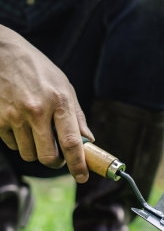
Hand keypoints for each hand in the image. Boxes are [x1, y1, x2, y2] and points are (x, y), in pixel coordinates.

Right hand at [0, 25, 93, 182]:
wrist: (2, 53)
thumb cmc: (39, 70)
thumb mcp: (64, 86)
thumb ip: (77, 115)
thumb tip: (89, 140)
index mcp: (60, 102)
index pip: (72, 143)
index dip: (78, 164)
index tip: (83, 177)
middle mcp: (37, 111)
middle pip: (48, 157)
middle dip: (56, 163)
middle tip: (59, 157)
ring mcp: (14, 116)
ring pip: (29, 154)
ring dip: (36, 151)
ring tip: (37, 133)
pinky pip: (12, 144)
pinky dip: (19, 141)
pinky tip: (20, 124)